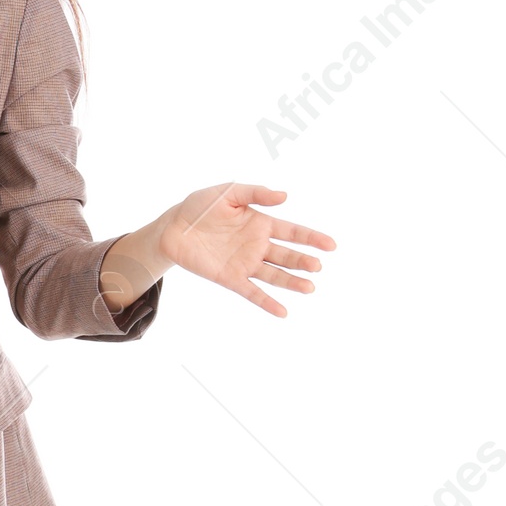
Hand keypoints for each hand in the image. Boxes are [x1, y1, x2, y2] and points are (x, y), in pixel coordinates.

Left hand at [158, 183, 334, 316]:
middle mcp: (258, 246)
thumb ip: (255, 193)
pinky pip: (252, 292)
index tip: (331, 245)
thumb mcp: (228, 193)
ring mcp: (245, 263)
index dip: (312, 238)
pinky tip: (283, 312)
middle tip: (317, 266)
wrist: (173, 227)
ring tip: (309, 288)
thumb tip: (284, 196)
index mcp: (261, 224)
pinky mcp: (230, 278)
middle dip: (303, 261)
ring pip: (275, 275)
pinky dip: (266, 302)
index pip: (293, 232)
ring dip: (292, 282)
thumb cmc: (201, 206)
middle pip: (287, 256)